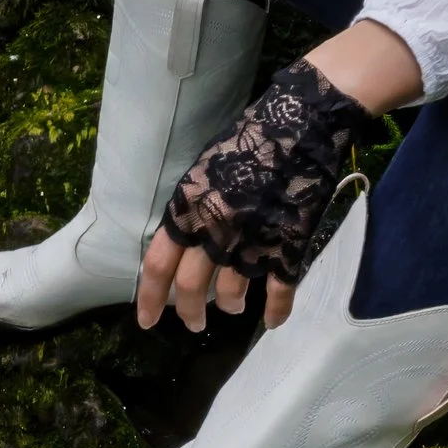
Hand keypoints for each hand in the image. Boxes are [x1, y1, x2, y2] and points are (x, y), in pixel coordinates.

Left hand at [136, 56, 364, 335]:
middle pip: (192, 289)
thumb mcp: (203, 169)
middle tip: (194, 325)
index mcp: (188, 208)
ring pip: (233, 295)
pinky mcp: (289, 246)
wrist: (301, 122)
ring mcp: (253, 241)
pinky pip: (279, 292)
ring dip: (231, 307)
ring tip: (233, 309)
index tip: (147, 322)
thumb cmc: (249, 138)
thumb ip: (191, 209)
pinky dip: (275, 311)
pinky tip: (272, 321)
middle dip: (190, 313)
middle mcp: (215, 230)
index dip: (149, 299)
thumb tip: (182, 241)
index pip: (157, 265)